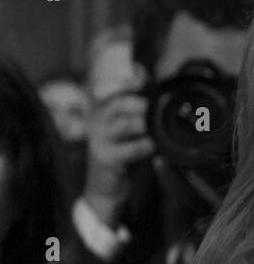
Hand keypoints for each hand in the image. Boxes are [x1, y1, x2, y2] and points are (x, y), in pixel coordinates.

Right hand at [81, 91, 153, 227]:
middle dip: (140, 104)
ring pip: (123, 124)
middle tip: (155, 110)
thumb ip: (140, 115)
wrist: (105, 187)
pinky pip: (127, 149)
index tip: (143, 75)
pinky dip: (142, 147)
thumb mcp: (128, 132)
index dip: (128, 81)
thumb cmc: (123, 155)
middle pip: (118, 103)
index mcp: (104, 111)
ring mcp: (100, 139)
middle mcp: (99, 121)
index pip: (113, 89)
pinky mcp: (106, 157)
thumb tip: (165, 96)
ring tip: (154, 130)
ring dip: (143, 125)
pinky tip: (151, 148)